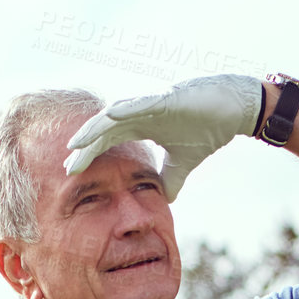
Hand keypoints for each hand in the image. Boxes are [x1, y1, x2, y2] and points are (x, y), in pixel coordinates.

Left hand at [63, 73, 263, 200]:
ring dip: (95, 128)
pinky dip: (125, 109)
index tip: (72, 171)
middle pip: (104, 131)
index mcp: (140, 127)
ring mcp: (150, 105)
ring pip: (115, 116)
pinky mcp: (166, 98)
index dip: (90, 155)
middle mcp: (140, 114)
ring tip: (76, 142)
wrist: (232, 110)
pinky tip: (109, 114)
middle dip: (85, 147)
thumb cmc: (207, 129)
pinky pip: (141, 103)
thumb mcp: (184, 162)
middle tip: (66, 166)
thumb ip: (172, 178)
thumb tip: (166, 200)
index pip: (107, 143)